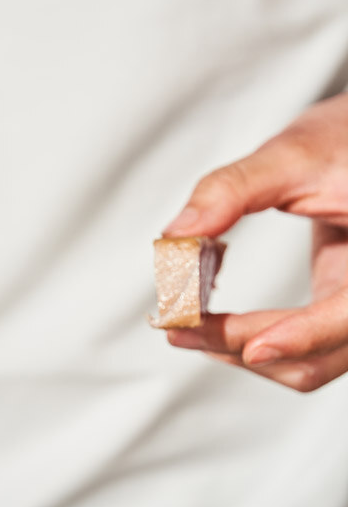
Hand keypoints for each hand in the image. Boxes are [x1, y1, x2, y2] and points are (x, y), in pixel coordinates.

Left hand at [161, 93, 347, 390]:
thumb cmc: (345, 141)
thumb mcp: (294, 153)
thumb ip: (234, 189)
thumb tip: (177, 233)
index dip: (304, 335)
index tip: (250, 347)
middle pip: (319, 356)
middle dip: (243, 346)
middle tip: (177, 326)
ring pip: (309, 365)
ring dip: (242, 352)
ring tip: (185, 325)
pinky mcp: (339, 312)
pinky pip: (302, 349)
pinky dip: (254, 340)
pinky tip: (212, 321)